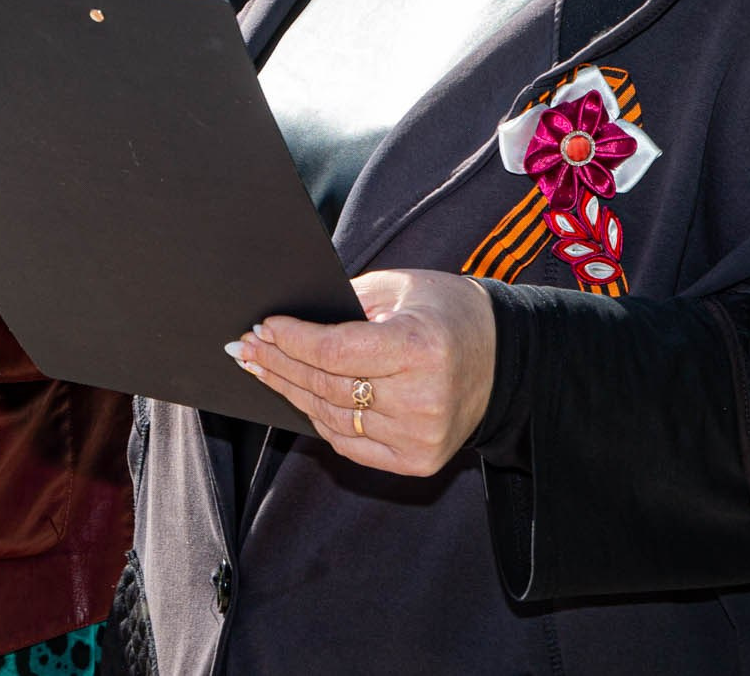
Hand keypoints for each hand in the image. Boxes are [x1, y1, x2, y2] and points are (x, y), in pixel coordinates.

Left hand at [229, 268, 497, 476]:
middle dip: (278, 364)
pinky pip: (350, 444)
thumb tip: (287, 320)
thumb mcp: (402, 287)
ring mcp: (420, 436)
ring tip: (261, 370)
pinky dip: (320, 420)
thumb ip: (347, 301)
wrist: (506, 360)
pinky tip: (298, 398)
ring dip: (290, 393)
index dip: (291, 341)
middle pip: (327, 386)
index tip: (262, 327)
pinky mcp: (419, 461)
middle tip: (244, 348)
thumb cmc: (448, 313)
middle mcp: (421, 398)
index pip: (335, 351)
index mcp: (420, 347)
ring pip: (332, 418)